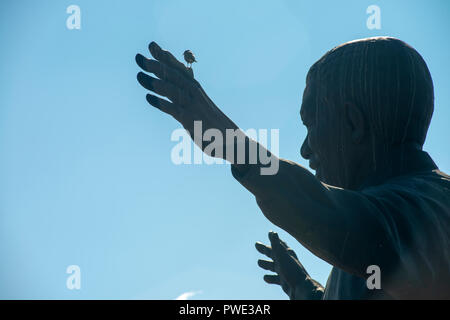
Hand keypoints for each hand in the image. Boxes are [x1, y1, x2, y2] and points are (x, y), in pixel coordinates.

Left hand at [135, 42, 238, 157]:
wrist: (230, 139)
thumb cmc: (213, 124)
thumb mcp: (200, 107)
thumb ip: (187, 97)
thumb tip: (177, 90)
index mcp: (195, 89)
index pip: (178, 69)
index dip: (165, 57)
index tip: (152, 46)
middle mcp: (194, 94)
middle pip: (174, 76)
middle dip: (156, 66)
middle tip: (138, 57)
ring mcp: (192, 106)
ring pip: (173, 90)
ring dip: (156, 82)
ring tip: (139, 75)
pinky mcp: (190, 120)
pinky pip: (174, 109)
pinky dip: (162, 103)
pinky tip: (149, 98)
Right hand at [255, 231, 323, 299]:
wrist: (301, 289)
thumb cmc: (292, 271)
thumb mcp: (282, 256)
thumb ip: (276, 245)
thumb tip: (272, 232)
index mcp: (286, 254)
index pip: (280, 244)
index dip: (274, 239)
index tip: (270, 232)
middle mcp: (287, 262)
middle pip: (274, 254)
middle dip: (266, 250)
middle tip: (256, 245)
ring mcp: (286, 272)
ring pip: (274, 266)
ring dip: (266, 264)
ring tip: (259, 262)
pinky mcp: (285, 282)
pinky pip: (276, 278)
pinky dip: (270, 277)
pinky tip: (265, 278)